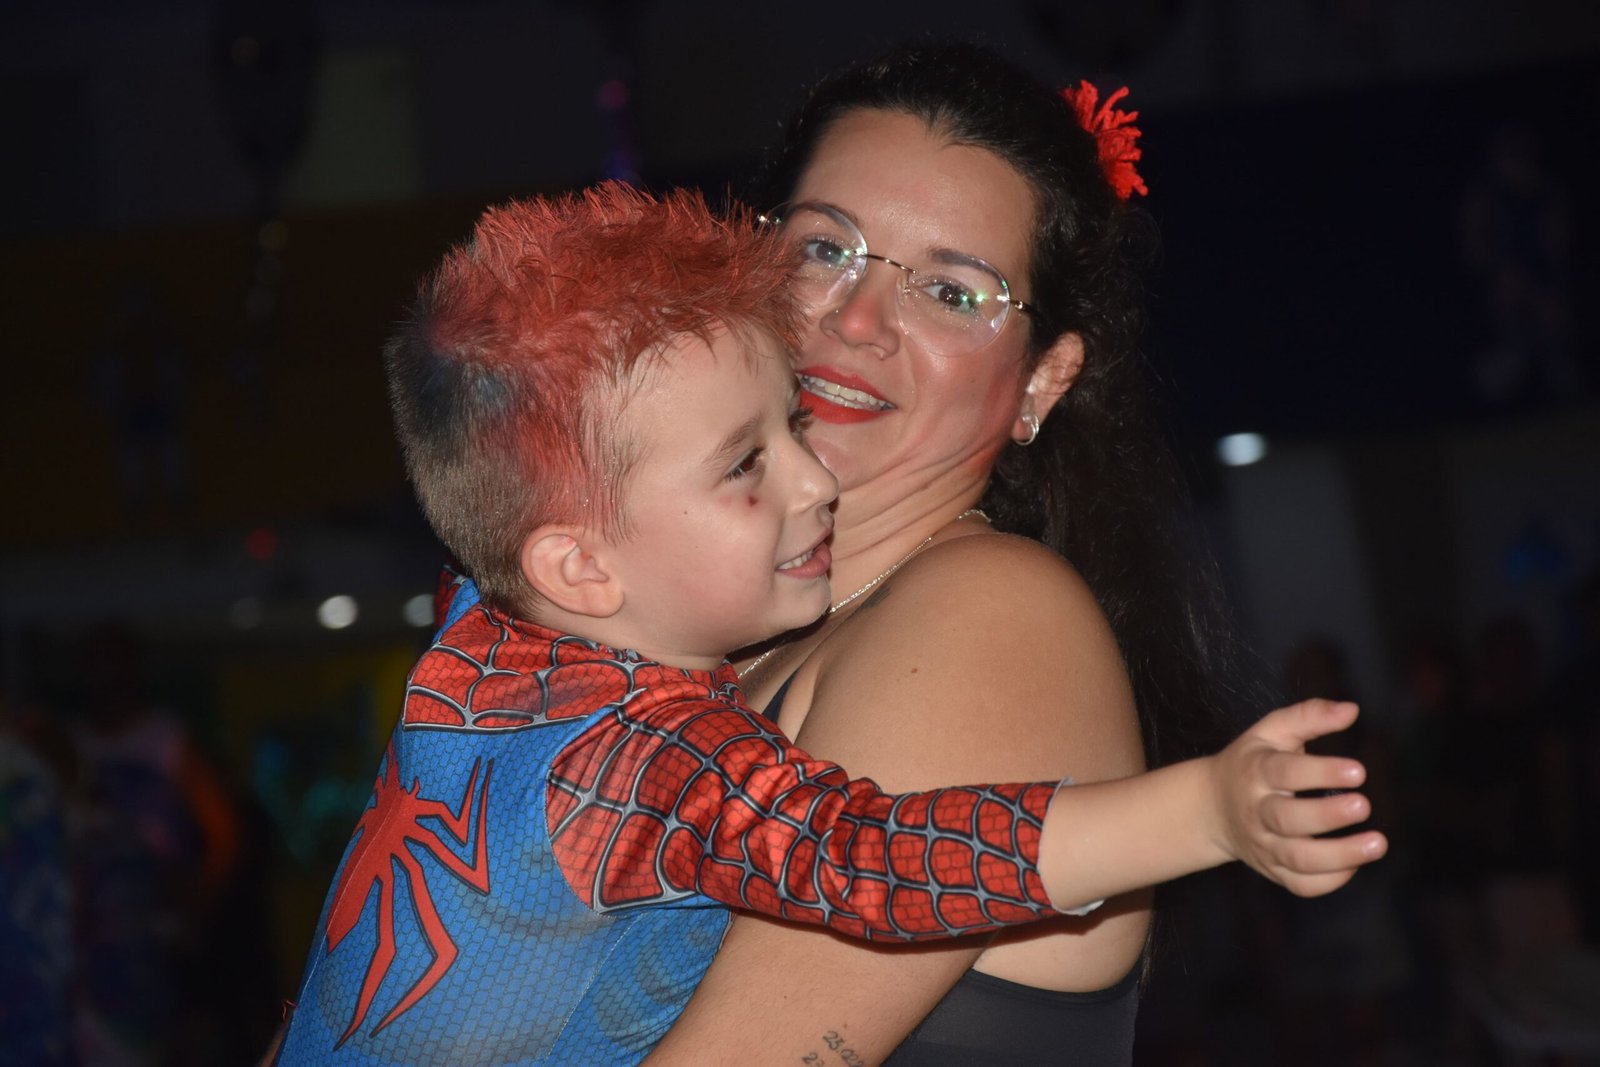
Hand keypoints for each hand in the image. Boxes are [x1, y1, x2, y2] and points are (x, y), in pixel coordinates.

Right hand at [1210, 699, 1387, 896]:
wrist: (1211, 807)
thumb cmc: (1252, 761)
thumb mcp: (1271, 731)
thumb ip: (1309, 716)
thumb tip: (1352, 710)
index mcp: (1256, 771)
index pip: (1285, 772)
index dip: (1321, 772)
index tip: (1359, 770)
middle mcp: (1256, 811)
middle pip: (1287, 819)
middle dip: (1328, 816)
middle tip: (1364, 805)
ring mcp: (1263, 845)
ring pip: (1297, 859)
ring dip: (1339, 855)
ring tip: (1378, 844)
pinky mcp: (1273, 870)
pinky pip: (1300, 884)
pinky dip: (1329, 880)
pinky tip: (1354, 864)